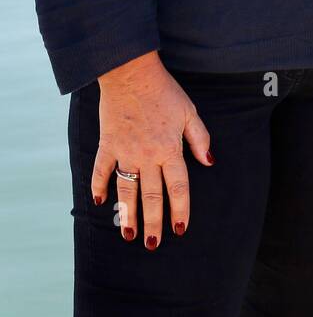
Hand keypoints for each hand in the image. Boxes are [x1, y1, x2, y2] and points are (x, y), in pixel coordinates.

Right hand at [92, 50, 213, 247]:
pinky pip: (101, 170)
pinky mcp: (108, 144)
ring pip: (126, 190)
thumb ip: (200, 138)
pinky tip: (98, 202)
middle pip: (151, 195)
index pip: (178, 187)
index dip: (180, 210)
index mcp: (170, 149)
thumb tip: (210, 162)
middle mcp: (147, 155)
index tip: (180, 229)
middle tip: (152, 244)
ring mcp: (125, 151)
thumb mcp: (189, 112)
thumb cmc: (164, 91)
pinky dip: (98, 186)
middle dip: (153, 222)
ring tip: (128, 234)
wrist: (131, 73)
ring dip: (127, 213)